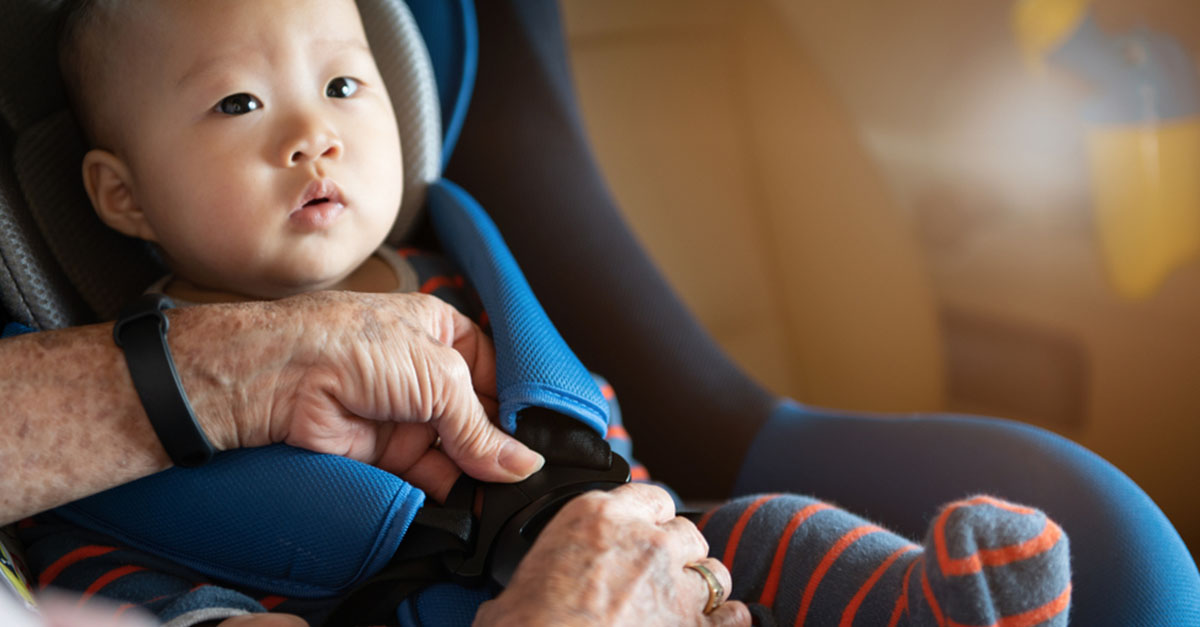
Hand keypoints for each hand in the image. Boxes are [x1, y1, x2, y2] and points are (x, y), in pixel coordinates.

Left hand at [179, 291, 542, 500]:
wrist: (281, 377)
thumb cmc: (355, 346)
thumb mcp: (439, 375)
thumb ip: (480, 427)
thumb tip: (522, 465)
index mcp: (445, 334)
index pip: (498, 375)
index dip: (519, 408)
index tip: (543, 441)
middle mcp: (429, 375)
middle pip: (481, 418)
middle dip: (502, 447)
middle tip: (530, 478)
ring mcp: (408, 415)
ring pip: (459, 452)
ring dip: (480, 474)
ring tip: (508, 497)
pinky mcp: (387, 455)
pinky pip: (430, 477)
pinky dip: (451, 493)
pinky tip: (475, 505)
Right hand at [473, 484, 750, 626]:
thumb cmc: (524, 625)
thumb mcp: (520, 579)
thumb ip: (545, 569)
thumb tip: (531, 590)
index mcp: (599, 516)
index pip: (650, 497)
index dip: (651, 518)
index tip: (646, 532)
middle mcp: (646, 542)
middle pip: (685, 532)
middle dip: (677, 553)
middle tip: (659, 575)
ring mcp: (674, 585)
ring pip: (713, 572)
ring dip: (703, 586)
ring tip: (686, 603)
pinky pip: (732, 616)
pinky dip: (728, 620)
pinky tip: (720, 624)